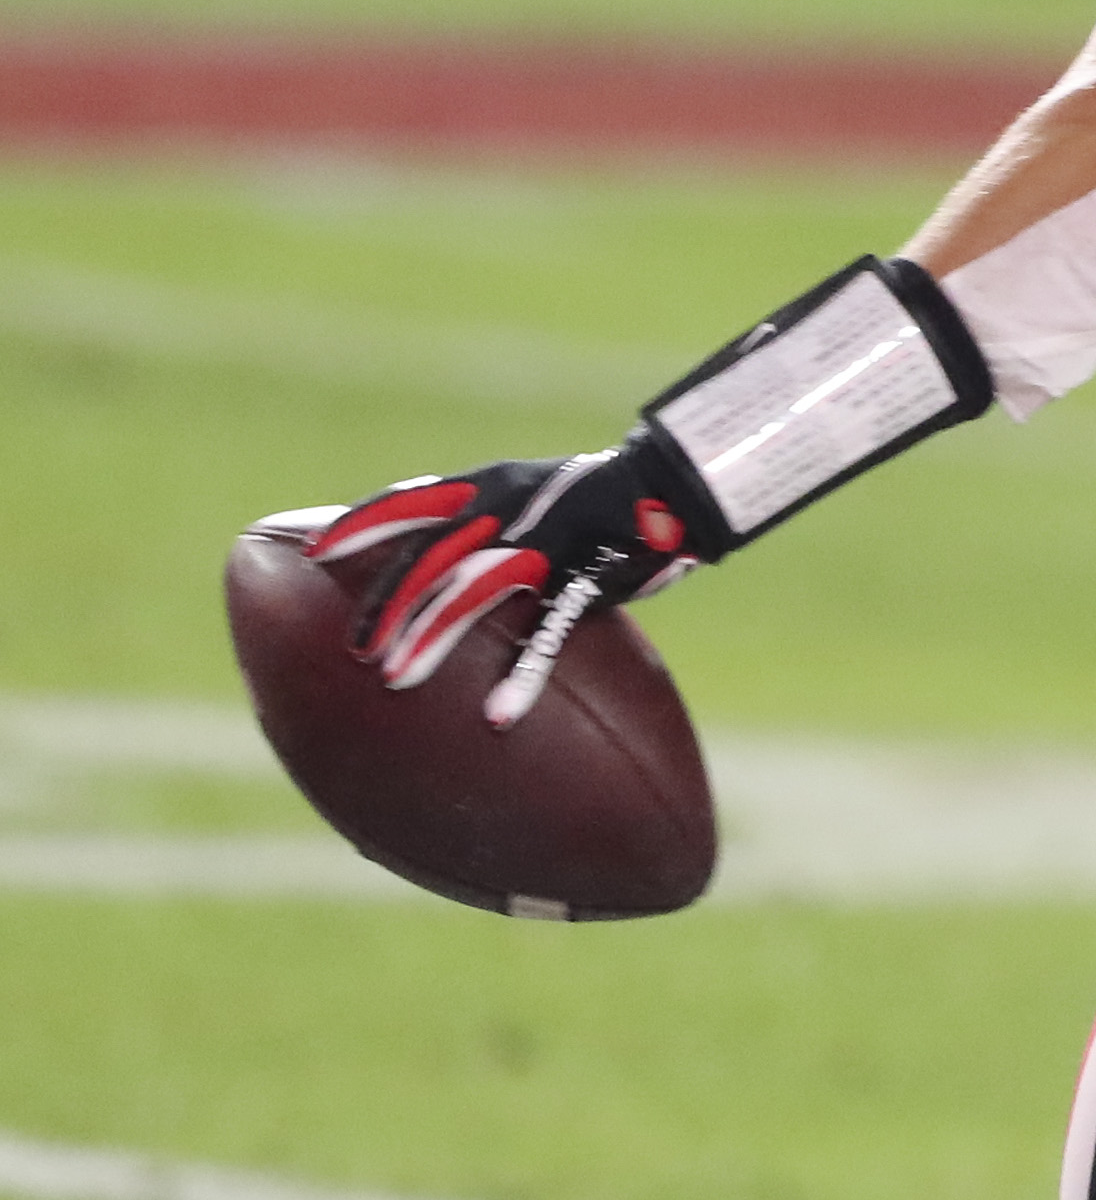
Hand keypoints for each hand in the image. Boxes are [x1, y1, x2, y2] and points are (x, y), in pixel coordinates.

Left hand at [285, 446, 709, 728]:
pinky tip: (499, 716)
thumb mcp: (534, 494)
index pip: (413, 500)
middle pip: (430, 556)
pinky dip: (523, 675)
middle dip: (386, 602)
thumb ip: (488, 522)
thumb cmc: (601, 498)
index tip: (315, 552)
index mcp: (492, 486)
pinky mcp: (585, 575)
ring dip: (431, 636)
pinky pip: (547, 632)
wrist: (676, 483)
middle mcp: (508, 508)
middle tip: (352, 650)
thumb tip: (436, 562)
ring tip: (397, 681)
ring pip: (473, 590)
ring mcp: (546, 541)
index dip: (363, 524)